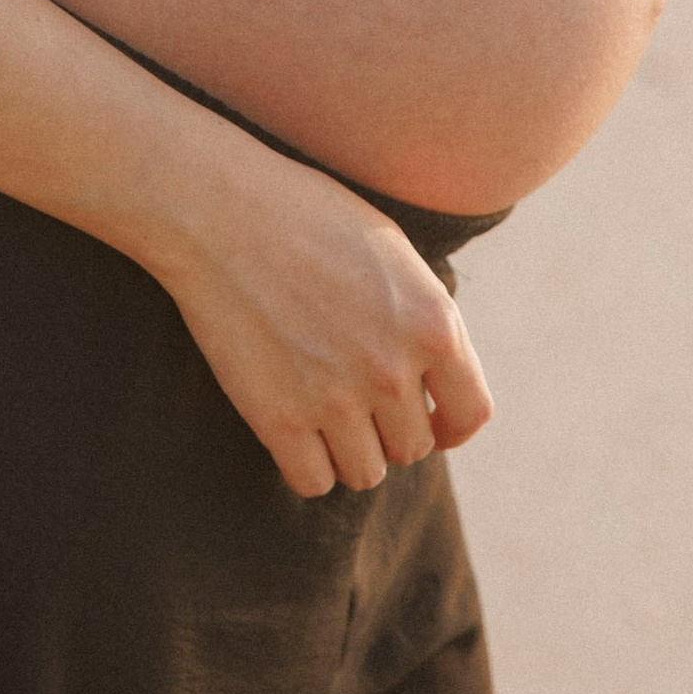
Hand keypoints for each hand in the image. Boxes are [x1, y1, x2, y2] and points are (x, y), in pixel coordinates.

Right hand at [148, 125, 495, 500]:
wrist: (222, 212)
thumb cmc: (306, 217)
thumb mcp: (393, 253)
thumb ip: (424, 316)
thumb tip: (435, 373)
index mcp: (433, 323)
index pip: (470, 413)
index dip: (450, 427)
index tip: (431, 425)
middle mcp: (394, 369)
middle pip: (412, 448)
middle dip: (388, 430)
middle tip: (356, 401)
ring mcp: (336, 398)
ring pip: (365, 472)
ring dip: (349, 451)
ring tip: (323, 415)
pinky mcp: (280, 418)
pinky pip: (313, 481)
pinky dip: (306, 465)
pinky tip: (292, 430)